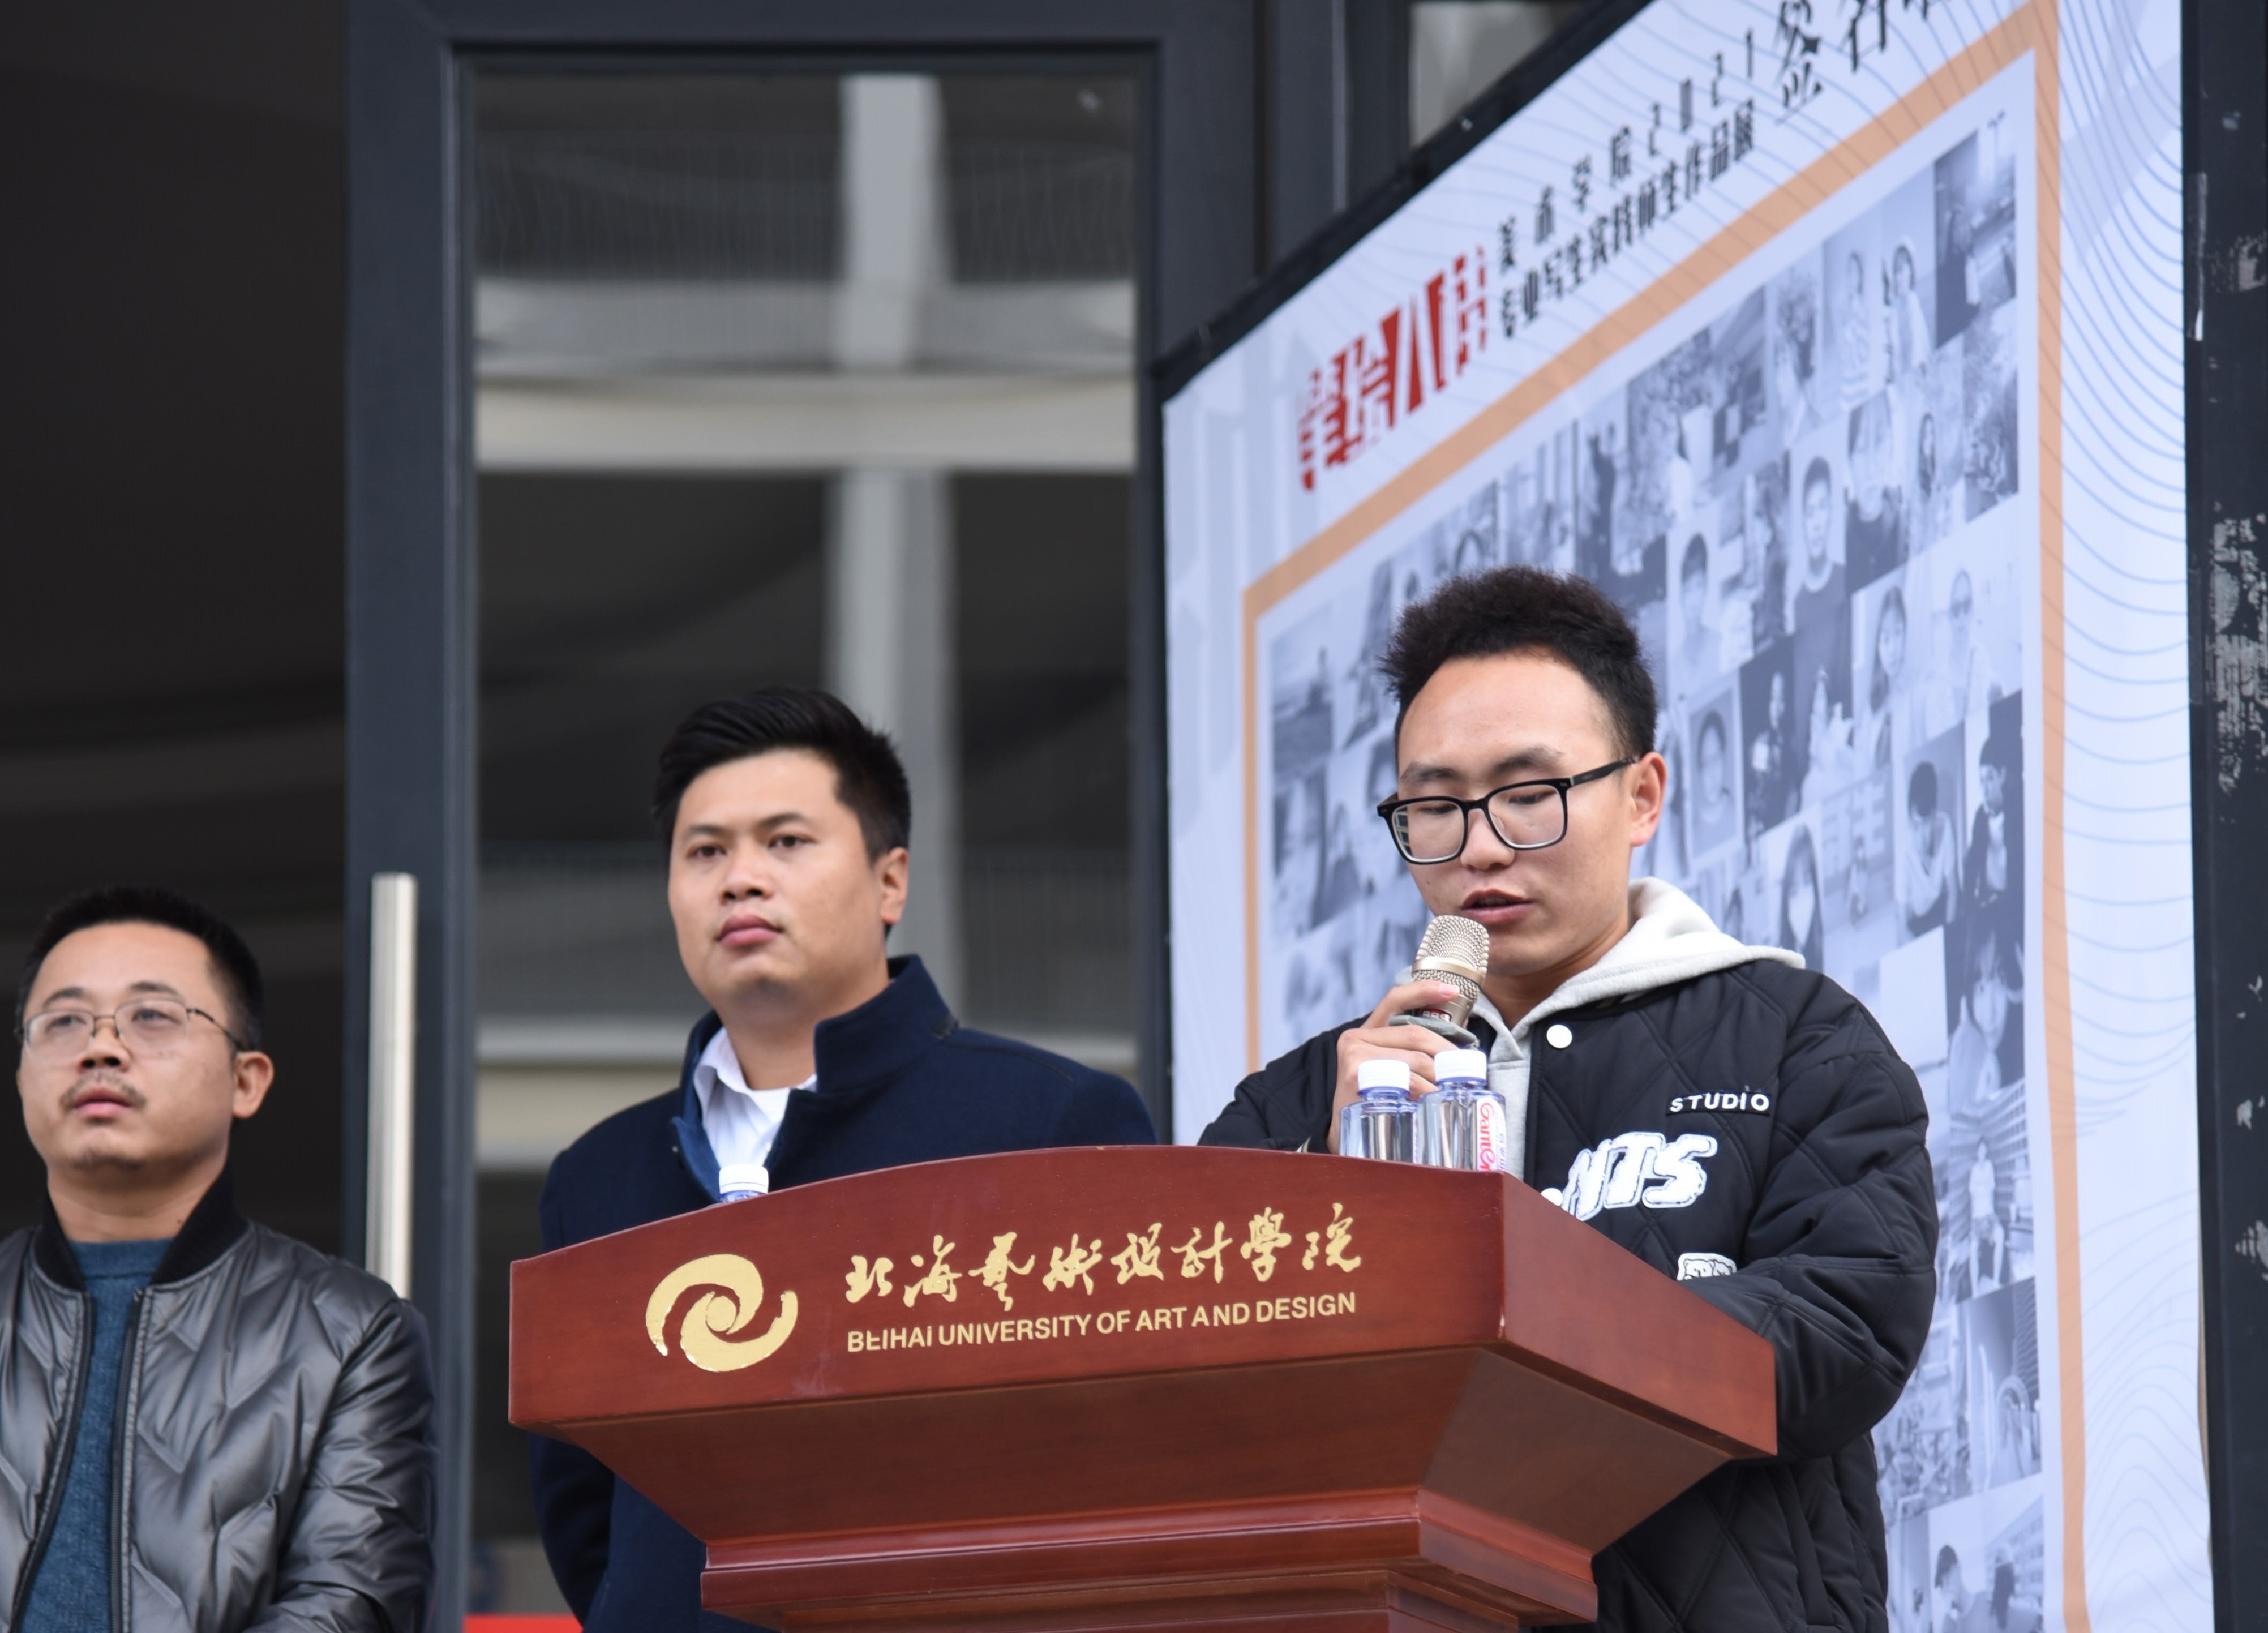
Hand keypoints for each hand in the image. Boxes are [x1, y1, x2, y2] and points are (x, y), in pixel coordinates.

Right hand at [1326, 982, 1462, 1152]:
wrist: (1345, 1137)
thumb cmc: (1374, 1102)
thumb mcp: (1389, 1070)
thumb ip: (1411, 1053)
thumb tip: (1460, 1044)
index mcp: (1367, 1031)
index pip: (1395, 999)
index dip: (1424, 989)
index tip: (1452, 989)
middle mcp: (1356, 1038)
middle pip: (1415, 1033)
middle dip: (1446, 1052)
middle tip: (1465, 1072)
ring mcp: (1355, 1056)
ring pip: (1415, 1058)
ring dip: (1441, 1078)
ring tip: (1453, 1093)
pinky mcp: (1357, 1075)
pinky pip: (1406, 1079)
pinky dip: (1426, 1091)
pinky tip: (1433, 1103)